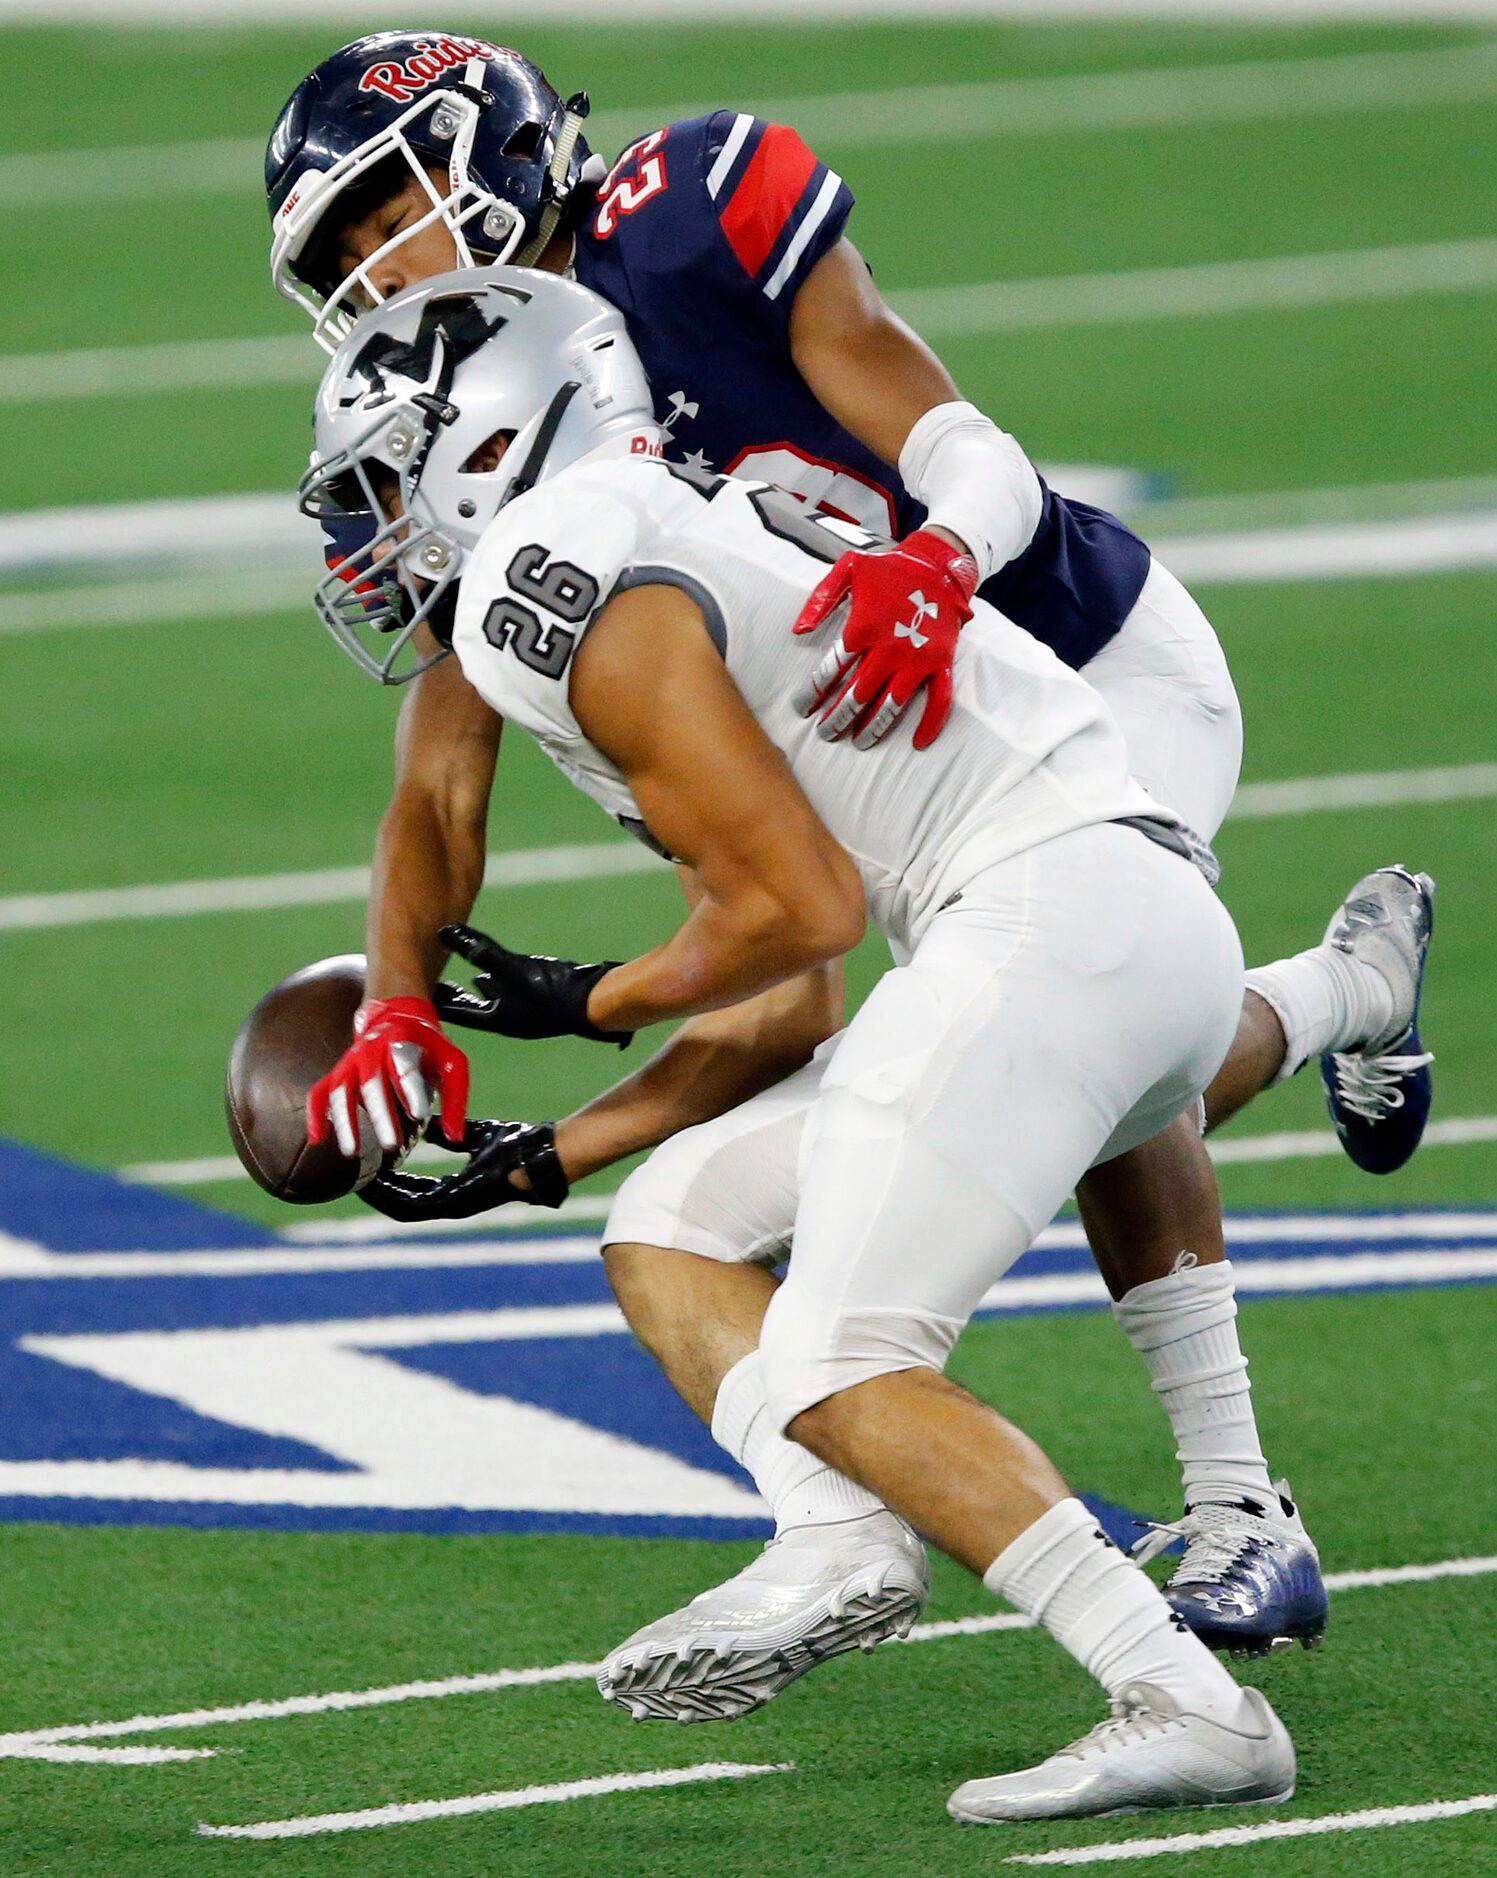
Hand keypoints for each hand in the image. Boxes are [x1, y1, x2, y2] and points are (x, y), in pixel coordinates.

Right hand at [306, 996, 468, 1157]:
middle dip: (380, 1116)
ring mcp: (350, 1063)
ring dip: (345, 1122)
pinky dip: (316, 1115)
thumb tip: (455, 1137)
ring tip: (352, 1152)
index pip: (405, 1065)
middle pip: (372, 1084)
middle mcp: (371, 1051)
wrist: (396, 1016)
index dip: (411, 1089)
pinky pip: (319, 1093)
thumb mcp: (452, 1062)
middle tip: (390, 1145)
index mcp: (401, 1041)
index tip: (419, 1114)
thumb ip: (455, 1098)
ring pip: (341, 1092)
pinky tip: (317, 1139)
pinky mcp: (337, 1073)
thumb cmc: (427, 1045)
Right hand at [359, 1118, 568, 1220]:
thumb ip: (451, 1132)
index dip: (389, 1181)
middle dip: (376, 1191)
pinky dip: (391, 1196)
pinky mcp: (455, 1204)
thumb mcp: (475, 1134)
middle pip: (402, 1203)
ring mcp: (453, 1206)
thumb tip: (427, 1125)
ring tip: (354, 1180)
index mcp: (457, 1188)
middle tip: (351, 1177)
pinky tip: (374, 1182)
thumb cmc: (518, 1143)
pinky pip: (413, 1206)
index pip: (414, 1190)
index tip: (368, 1167)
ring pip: (402, 1209)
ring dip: (378, 1196)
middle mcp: (451, 1202)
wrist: (540, 1152)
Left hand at [433, 923, 632, 1046]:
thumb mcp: (512, 968)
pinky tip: (492, 974)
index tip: (411, 993)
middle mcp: (508, 1019)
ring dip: (475, 990)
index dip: (434, 1001)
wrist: (597, 1001)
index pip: (455, 1012)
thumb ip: (479, 950)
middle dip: (452, 997)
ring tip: (459, 980)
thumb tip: (444, 932)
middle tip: (431, 986)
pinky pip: (510, 991)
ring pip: (491, 999)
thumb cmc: (553, 990)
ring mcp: (525, 1010)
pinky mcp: (539, 998)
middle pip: (470, 1009)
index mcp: (497, 1020)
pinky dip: (496, 982)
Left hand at [792, 527, 977, 749]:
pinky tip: (917, 743)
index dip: (813, 693)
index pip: (831, 669)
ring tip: (857, 743)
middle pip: (858, 694)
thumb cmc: (888, 568)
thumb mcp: (848, 568)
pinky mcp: (941, 662)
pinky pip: (940, 699)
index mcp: (864, 626)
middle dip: (837, 717)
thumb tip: (798, 631)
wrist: (938, 564)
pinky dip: (931, 723)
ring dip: (873, 727)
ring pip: (892, 704)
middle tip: (824, 733)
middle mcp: (889, 648)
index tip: (801, 709)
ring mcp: (918, 658)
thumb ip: (820, 599)